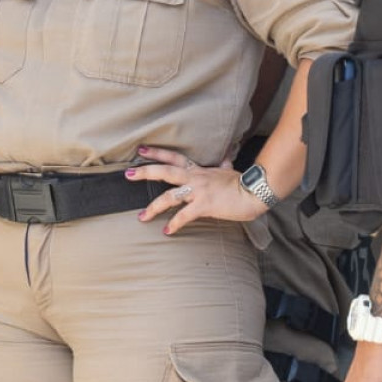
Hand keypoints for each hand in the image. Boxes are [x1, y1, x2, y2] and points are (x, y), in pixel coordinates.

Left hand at [128, 147, 268, 232]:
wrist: (254, 192)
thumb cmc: (243, 183)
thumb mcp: (230, 170)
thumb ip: (223, 165)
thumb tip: (226, 158)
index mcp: (199, 170)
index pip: (174, 158)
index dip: (157, 153)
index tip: (141, 150)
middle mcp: (195, 178)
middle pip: (165, 172)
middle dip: (145, 172)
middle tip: (128, 174)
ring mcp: (198, 191)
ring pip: (170, 197)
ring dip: (154, 208)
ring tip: (141, 217)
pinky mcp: (204, 206)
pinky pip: (185, 216)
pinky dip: (175, 224)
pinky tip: (166, 231)